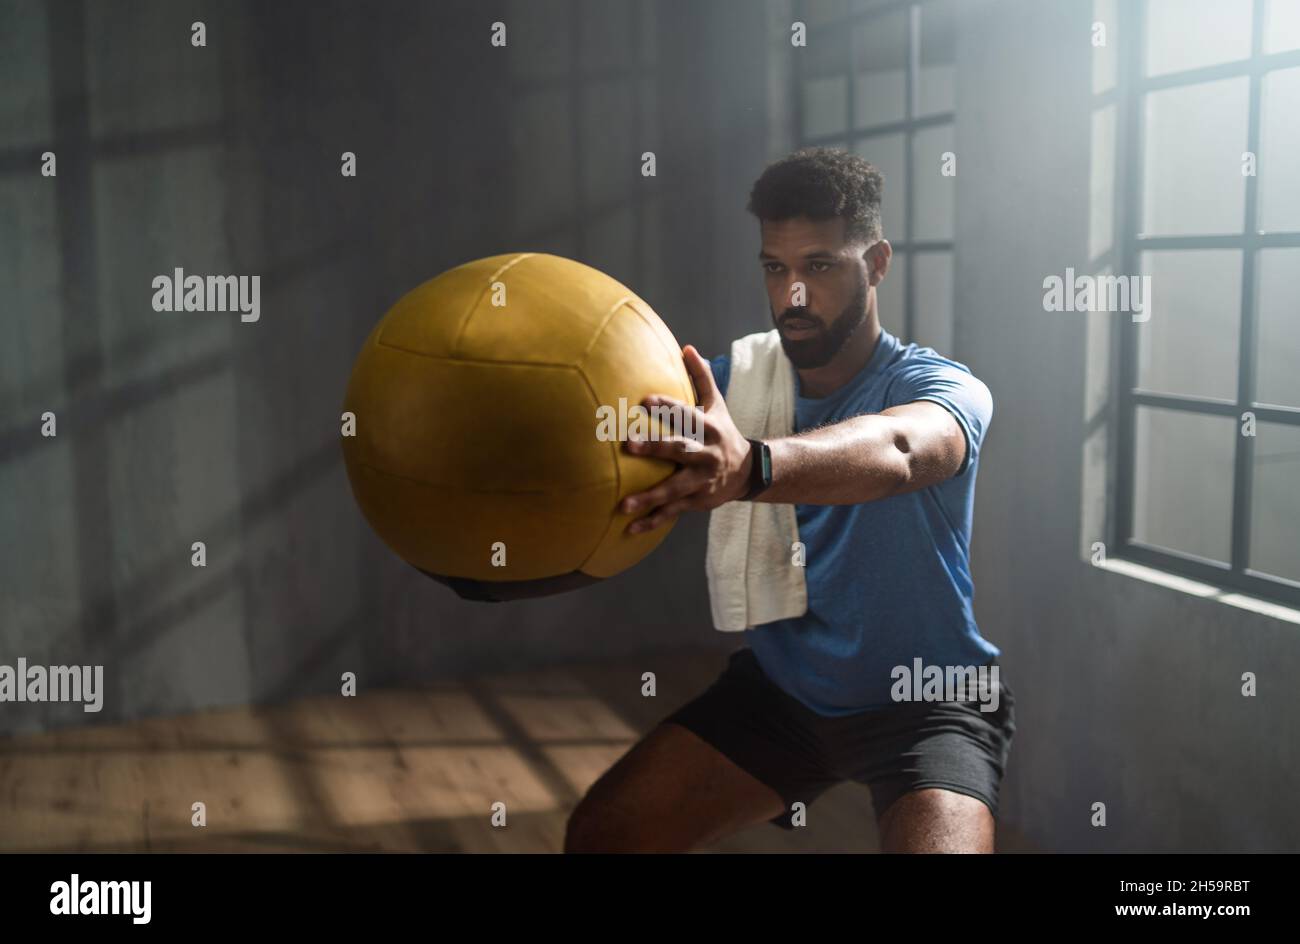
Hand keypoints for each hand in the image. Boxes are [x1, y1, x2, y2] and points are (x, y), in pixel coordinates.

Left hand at [620, 345, 753, 533]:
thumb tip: (686, 346)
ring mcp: (702, 481)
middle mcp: (706, 454)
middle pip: (681, 450)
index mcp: (708, 428)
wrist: (748, 471)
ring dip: (649, 497)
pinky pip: (673, 512)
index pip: (686, 415)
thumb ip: (701, 377)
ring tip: (623, 504)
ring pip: (675, 489)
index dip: (667, 407)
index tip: (644, 401)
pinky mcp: (698, 501)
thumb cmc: (722, 432)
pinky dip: (652, 521)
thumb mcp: (717, 405)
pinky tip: (630, 529)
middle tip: (628, 445)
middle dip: (656, 448)